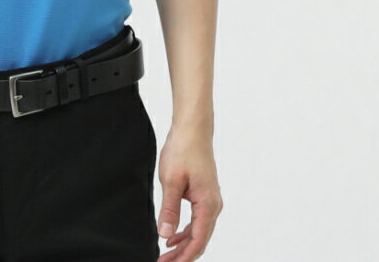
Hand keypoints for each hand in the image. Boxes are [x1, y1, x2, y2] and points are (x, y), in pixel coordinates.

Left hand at [154, 126, 222, 260]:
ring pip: (198, 231)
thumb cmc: (184, 150)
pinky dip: (185, 231)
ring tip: (165, 254)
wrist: (193, 130)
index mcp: (208, 205)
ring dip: (182, 244)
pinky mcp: (204, 195)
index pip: (197, 241)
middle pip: (199, 240)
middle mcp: (213, 206)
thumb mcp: (171, 180)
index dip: (182, 257)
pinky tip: (172, 236)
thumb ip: (169, 209)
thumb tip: (165, 234)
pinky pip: (197, 220)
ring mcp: (210, 201)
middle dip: (181, 254)